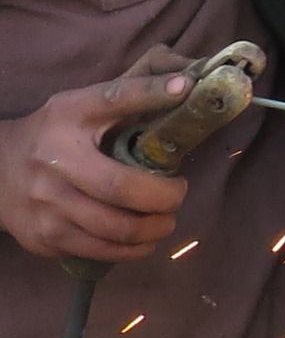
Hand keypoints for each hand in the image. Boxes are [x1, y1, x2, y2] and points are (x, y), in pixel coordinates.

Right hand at [0, 46, 195, 261]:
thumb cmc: (53, 137)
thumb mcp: (79, 110)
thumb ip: (126, 101)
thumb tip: (184, 86)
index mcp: (66, 120)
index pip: (112, 99)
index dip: (150, 94)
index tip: (185, 88)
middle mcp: (53, 162)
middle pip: (122, 188)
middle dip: (165, 197)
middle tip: (178, 194)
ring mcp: (46, 205)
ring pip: (118, 229)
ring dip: (156, 229)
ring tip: (165, 220)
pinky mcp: (45, 237)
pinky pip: (103, 251)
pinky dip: (134, 249)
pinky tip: (143, 239)